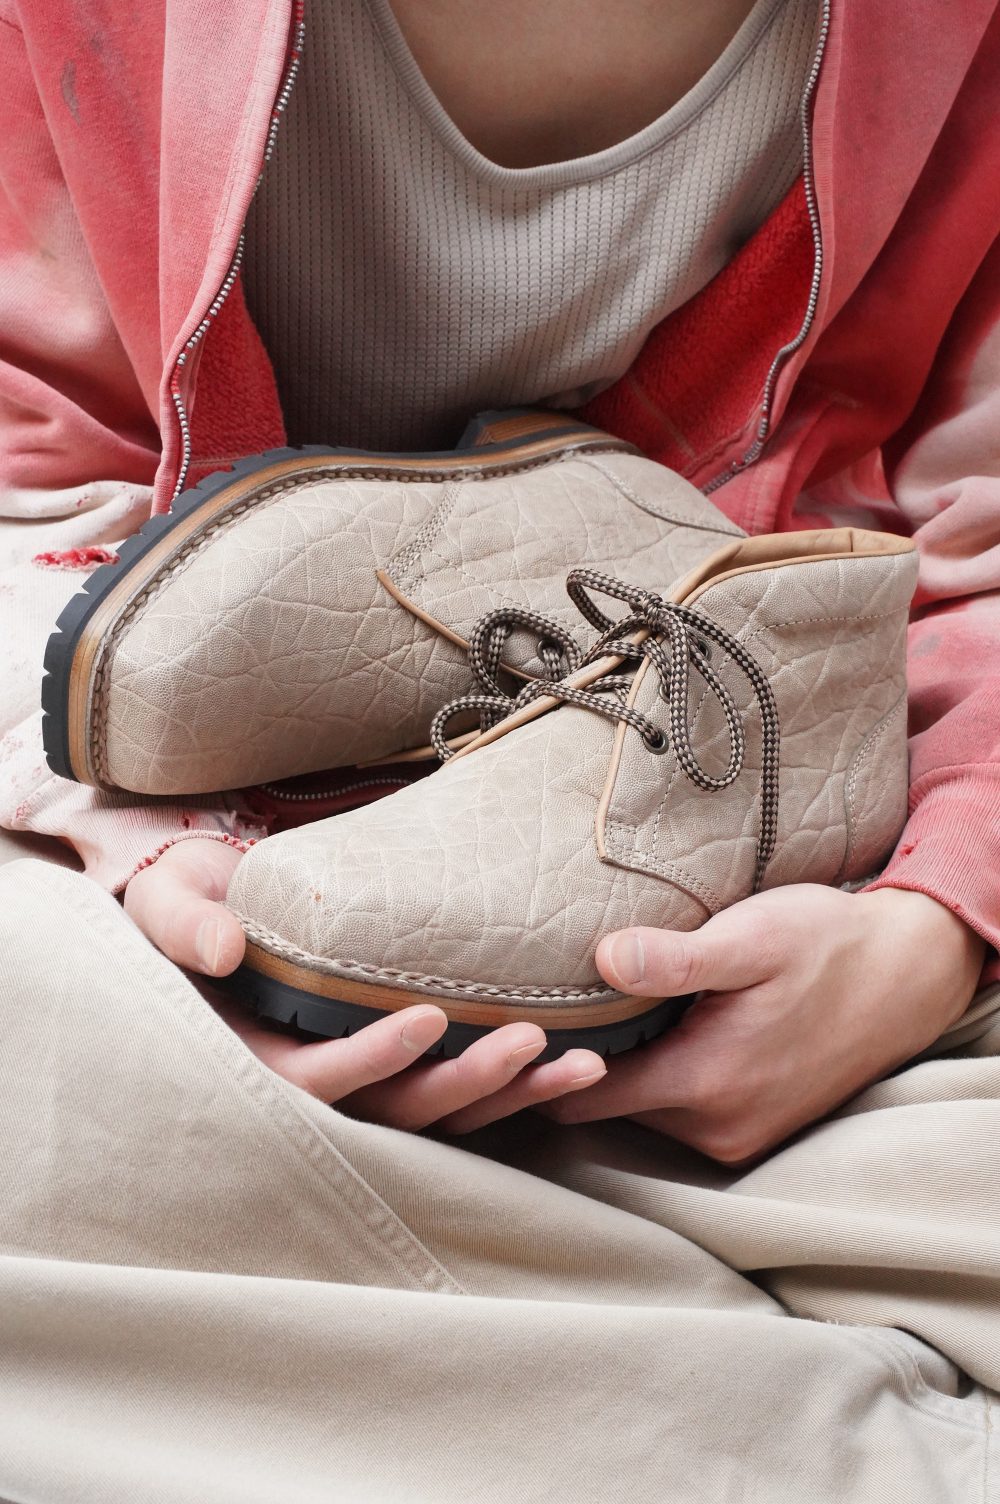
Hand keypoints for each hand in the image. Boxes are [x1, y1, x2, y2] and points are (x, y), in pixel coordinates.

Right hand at [123, 838, 605, 1132]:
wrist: (219, 901)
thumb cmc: (189, 903)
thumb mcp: (166, 904)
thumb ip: (184, 924)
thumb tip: (222, 948)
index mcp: (252, 1054)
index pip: (314, 1077)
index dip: (370, 1057)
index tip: (428, 1017)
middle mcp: (315, 1079)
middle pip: (396, 1109)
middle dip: (465, 1080)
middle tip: (530, 1039)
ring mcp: (367, 1078)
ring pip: (443, 1110)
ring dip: (511, 1092)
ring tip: (583, 1061)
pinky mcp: (404, 1061)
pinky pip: (466, 1087)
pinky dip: (522, 1083)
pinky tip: (579, 1061)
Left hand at [541, 884, 984, 1161]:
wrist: (907, 974)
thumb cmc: (827, 946)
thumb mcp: (752, 937)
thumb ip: (676, 960)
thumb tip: (603, 959)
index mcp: (705, 1085)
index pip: (581, 1097)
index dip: (543, 1063)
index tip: (518, 1019)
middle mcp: (716, 1128)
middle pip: (605, 1107)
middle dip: (577, 1063)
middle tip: (549, 1003)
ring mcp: (738, 1135)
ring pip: (642, 1109)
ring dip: (624, 1066)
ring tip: (604, 1008)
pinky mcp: (753, 1129)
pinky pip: (680, 1111)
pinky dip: (660, 1074)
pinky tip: (659, 1026)